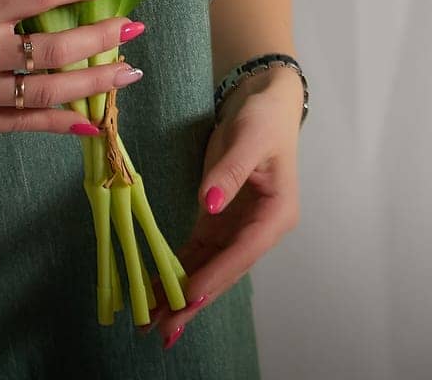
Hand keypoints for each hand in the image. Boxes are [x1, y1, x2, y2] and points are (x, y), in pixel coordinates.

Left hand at [142, 68, 303, 349]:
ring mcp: (239, 226)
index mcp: (276, 215)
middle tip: (165, 330)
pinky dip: (180, 268)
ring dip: (183, 293)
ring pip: (209, 266)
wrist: (265, 101)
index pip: (243, 251)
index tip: (191, 296)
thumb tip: (210, 204)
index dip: (217, 274)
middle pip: (225, 269)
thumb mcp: (250, 138)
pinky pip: (198, 249)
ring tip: (154, 321)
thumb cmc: (265, 118)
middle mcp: (259, 228)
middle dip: (196, 299)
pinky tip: (160, 289)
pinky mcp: (220, 217)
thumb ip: (230, 171)